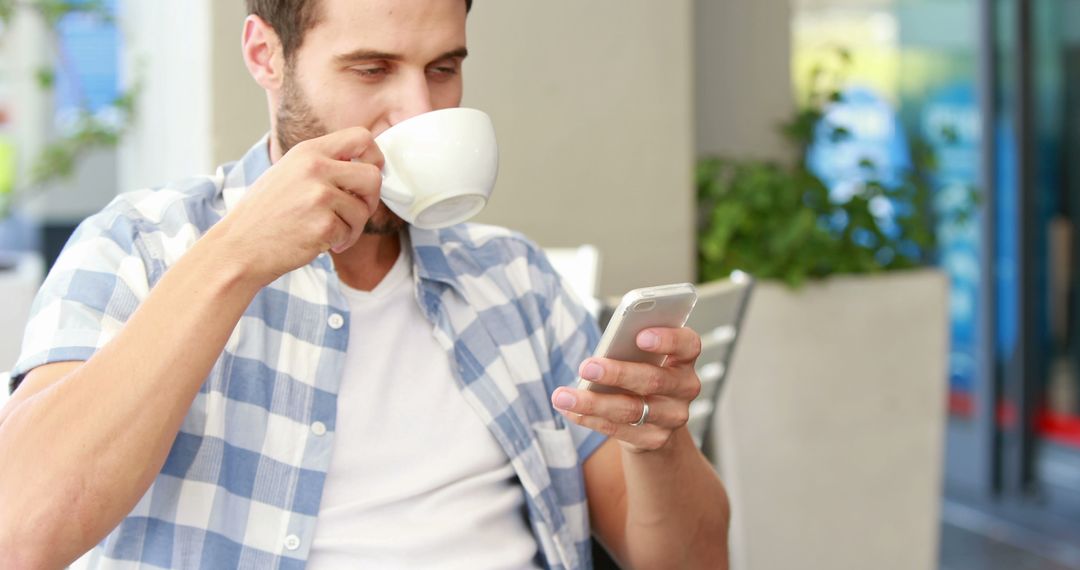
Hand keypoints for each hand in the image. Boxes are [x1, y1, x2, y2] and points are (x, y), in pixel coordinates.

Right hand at [208, 127, 384, 284]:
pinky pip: (351, 233)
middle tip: (355, 213)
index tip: (369, 174)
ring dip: (353, 227)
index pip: (361, 137)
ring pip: (363, 210)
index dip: (375, 157)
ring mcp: (319, 196)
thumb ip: (322, 165)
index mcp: (308, 151)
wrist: (238, 246)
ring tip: (329, 232)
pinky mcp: (323, 224)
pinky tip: (319, 243)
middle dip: (370, 199)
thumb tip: (363, 164)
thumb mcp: (289, 173)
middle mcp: (315, 168)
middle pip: (373, 176)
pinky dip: (341, 242)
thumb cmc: (264, 214)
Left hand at [551, 327, 702, 452]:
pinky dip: (589, 419)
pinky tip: (569, 410)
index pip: (687, 345)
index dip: (667, 339)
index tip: (640, 336)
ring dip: (592, 402)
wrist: (655, 420)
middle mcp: (685, 388)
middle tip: (586, 366)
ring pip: (631, 410)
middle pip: (653, 379)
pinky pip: (618, 430)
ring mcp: (672, 417)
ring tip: (562, 395)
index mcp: (684, 359)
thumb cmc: (640, 372)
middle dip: (617, 373)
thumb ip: (629, 348)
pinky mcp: (655, 440)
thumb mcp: (641, 357)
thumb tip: (602, 351)